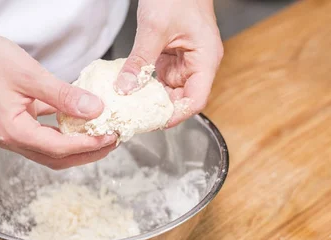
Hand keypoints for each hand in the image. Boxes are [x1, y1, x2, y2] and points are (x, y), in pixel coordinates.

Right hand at [0, 4, 116, 169]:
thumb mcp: (29, 75)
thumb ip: (63, 95)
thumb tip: (95, 109)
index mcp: (12, 132)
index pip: (59, 148)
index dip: (89, 145)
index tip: (111, 137)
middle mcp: (10, 139)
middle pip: (57, 158)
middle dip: (88, 152)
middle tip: (113, 141)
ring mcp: (10, 133)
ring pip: (51, 149)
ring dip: (78, 145)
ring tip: (102, 135)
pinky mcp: (12, 123)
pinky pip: (43, 135)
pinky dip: (64, 132)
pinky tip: (80, 122)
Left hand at [115, 0, 222, 126]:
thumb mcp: (154, 28)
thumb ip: (140, 61)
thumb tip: (125, 88)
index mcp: (205, 60)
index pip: (196, 99)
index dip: (176, 115)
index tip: (153, 122)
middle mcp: (198, 64)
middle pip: (182, 98)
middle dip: (160, 109)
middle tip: (135, 116)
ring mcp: (185, 61)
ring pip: (169, 90)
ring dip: (151, 98)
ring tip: (129, 106)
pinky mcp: (173, 56)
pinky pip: (160, 77)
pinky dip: (146, 84)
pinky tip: (131, 88)